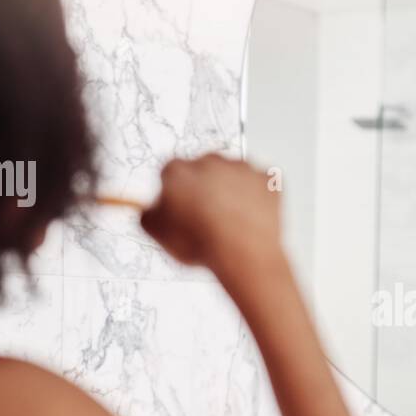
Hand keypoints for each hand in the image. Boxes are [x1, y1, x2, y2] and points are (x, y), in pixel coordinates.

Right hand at [141, 153, 284, 284]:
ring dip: (230, 190)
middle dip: (203, 188)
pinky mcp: (266, 178)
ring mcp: (240, 168)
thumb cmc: (203, 243)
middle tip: (206, 217)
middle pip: (202, 170)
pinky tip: (250, 216)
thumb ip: (149, 213)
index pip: (170, 173)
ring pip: (232, 174)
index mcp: (178, 170)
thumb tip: (152, 209)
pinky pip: (260, 183)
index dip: (175, 193)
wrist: (244, 253)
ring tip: (230, 221)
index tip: (181, 208)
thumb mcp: (156, 232)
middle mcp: (209, 161)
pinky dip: (257, 195)